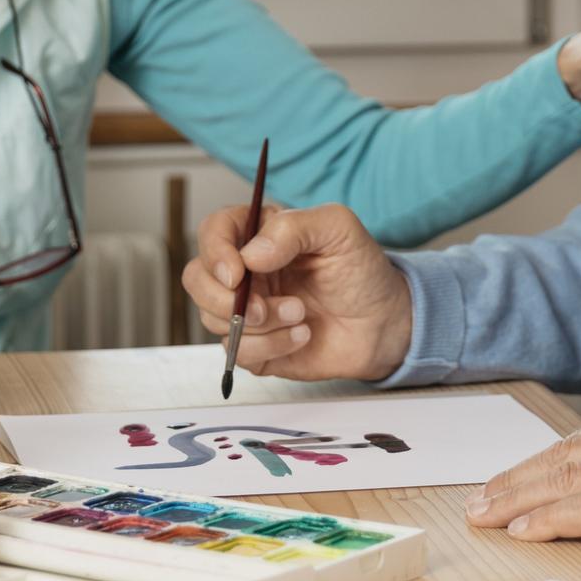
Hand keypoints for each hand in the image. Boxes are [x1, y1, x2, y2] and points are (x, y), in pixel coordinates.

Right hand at [182, 202, 414, 382]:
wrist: (384, 322)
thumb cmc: (361, 270)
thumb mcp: (338, 229)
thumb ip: (293, 228)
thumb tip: (251, 255)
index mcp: (258, 233)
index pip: (212, 232)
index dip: (215, 252)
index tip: (237, 273)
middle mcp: (245, 271)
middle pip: (196, 279)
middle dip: (224, 299)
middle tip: (265, 308)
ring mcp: (248, 309)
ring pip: (213, 319)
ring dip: (260, 325)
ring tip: (302, 316)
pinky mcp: (256, 346)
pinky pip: (238, 352)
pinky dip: (271, 347)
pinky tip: (303, 336)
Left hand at [465, 404, 580, 578]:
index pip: (578, 443)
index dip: (532, 466)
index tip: (497, 484)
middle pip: (566, 457)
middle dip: (515, 482)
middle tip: (476, 504)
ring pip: (575, 479)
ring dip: (522, 501)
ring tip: (488, 517)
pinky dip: (560, 519)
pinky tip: (530, 529)